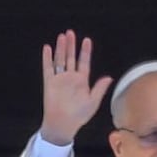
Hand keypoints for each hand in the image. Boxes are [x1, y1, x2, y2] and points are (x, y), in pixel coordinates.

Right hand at [40, 29, 112, 145]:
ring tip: (62, 36)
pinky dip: (47, 58)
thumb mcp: (93, 102)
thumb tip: (109, 77)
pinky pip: (48, 68)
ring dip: (61, 48)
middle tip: (71, 33)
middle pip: (71, 57)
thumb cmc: (79, 116)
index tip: (87, 40)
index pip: (84, 62)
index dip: (85, 51)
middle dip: (71, 45)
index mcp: (82, 81)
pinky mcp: (50, 83)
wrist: (63, 124)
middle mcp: (70, 78)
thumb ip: (100, 88)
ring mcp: (60, 79)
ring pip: (60, 60)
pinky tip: (48, 48)